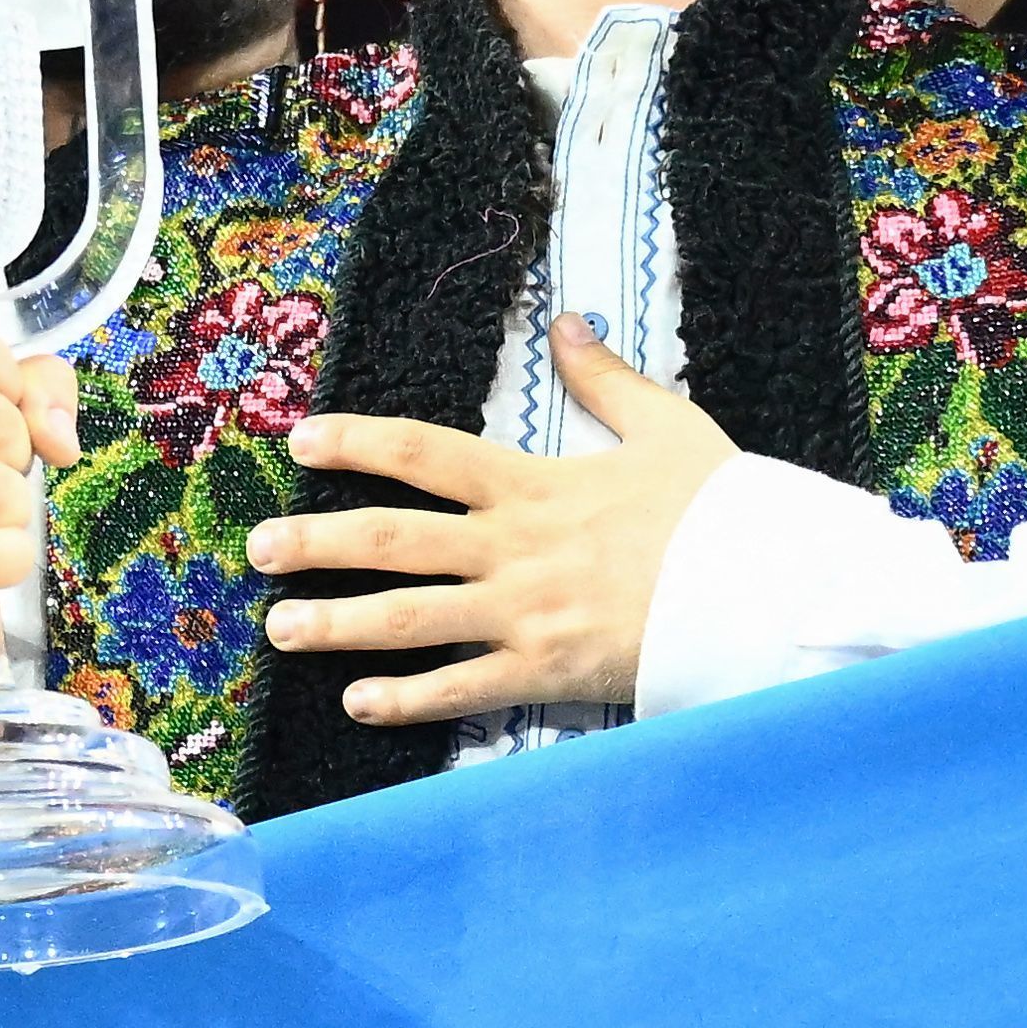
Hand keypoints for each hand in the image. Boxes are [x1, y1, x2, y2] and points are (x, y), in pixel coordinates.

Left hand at [250, 322, 732, 727]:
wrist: (768, 587)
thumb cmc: (721, 508)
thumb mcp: (667, 426)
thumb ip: (605, 379)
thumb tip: (567, 324)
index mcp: (534, 483)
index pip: (424, 453)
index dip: (356, 442)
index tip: (302, 438)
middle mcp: (514, 547)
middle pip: (392, 539)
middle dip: (317, 542)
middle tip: (257, 549)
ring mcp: (525, 613)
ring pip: (409, 617)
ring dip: (337, 623)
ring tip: (281, 627)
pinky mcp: (546, 671)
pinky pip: (462, 690)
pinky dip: (406, 701)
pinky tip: (358, 704)